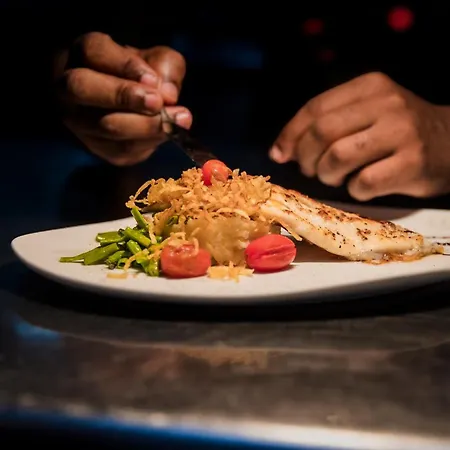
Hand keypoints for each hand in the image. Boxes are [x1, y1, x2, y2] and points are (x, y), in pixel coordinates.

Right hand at [54, 32, 191, 165]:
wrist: (130, 108)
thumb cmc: (141, 76)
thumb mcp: (156, 59)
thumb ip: (165, 67)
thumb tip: (169, 94)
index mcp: (82, 54)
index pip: (94, 52)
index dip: (125, 65)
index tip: (154, 79)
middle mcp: (69, 88)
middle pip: (83, 89)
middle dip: (123, 96)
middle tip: (157, 102)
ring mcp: (78, 122)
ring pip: (105, 125)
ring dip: (146, 125)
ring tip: (179, 119)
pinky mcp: (97, 149)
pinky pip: (122, 149)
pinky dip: (150, 141)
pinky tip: (170, 133)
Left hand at [270, 72, 449, 200]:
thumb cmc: (398, 130)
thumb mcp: (366, 112)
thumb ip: (327, 123)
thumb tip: (281, 151)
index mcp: (370, 86)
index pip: (315, 108)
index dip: (290, 134)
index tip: (279, 155)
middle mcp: (387, 104)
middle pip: (322, 133)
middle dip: (306, 158)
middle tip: (310, 170)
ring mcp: (402, 133)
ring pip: (338, 157)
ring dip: (327, 175)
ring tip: (335, 177)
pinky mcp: (412, 164)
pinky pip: (363, 183)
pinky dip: (353, 191)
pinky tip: (361, 186)